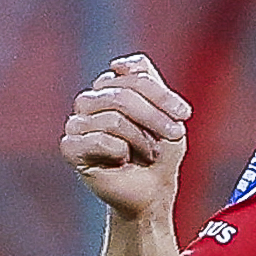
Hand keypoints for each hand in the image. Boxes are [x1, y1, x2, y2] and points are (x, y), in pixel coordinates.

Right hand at [59, 54, 190, 222]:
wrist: (152, 191)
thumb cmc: (159, 153)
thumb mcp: (165, 114)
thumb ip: (148, 82)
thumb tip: (120, 64)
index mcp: (110, 88)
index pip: (133, 76)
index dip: (161, 95)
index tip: (185, 115)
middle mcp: (90, 101)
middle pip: (122, 95)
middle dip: (154, 117)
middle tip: (174, 135)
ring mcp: (77, 123)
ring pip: (113, 119)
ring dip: (140, 140)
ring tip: (147, 154)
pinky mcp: (70, 147)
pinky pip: (98, 140)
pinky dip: (120, 152)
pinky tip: (122, 161)